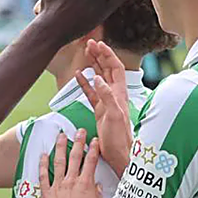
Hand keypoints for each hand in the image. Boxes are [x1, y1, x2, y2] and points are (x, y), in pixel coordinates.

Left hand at [39, 129, 105, 197]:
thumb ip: (98, 195)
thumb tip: (97, 187)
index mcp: (87, 184)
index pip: (91, 161)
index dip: (93, 149)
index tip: (94, 140)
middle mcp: (72, 182)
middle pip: (75, 157)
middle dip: (78, 142)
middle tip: (79, 131)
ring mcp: (58, 187)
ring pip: (59, 162)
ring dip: (60, 147)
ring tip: (60, 136)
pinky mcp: (47, 195)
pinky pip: (43, 176)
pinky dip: (43, 165)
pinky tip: (43, 155)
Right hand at [75, 38, 132, 175]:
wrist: (119, 153)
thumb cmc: (119, 136)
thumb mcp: (113, 114)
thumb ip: (107, 96)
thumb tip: (98, 78)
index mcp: (119, 93)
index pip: (115, 68)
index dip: (107, 55)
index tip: (98, 44)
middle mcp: (114, 94)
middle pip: (107, 69)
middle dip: (99, 55)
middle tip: (89, 44)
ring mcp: (106, 101)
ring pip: (99, 77)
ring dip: (93, 65)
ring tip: (85, 53)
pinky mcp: (99, 109)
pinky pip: (91, 92)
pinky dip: (84, 82)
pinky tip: (78, 75)